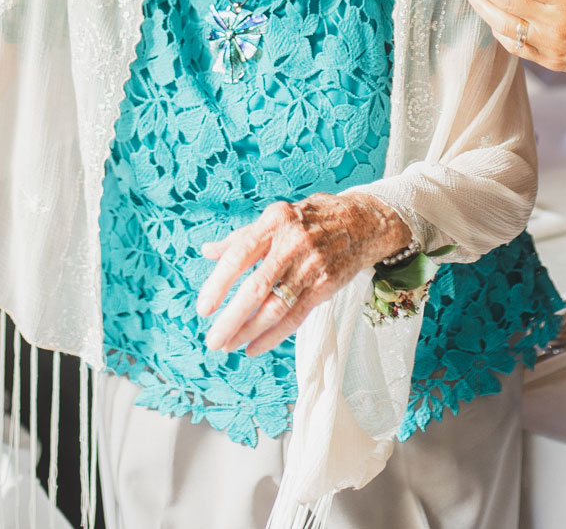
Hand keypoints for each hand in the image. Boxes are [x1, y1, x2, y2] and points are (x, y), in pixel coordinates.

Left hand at [196, 192, 408, 357]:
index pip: (239, 255)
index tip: (203, 308)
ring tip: (228, 345)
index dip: (218, 284)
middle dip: (231, 319)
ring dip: (249, 332)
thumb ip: (241, 237)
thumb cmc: (311, 219)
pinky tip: (254, 347)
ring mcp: (312, 265)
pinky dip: (273, 336)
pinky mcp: (326, 284)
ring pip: (276, 307)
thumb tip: (207, 251)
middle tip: (212, 340)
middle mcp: (293, 243)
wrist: (363, 221)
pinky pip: (296, 316)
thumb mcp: (276, 217)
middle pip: (256, 288)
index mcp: (274, 221)